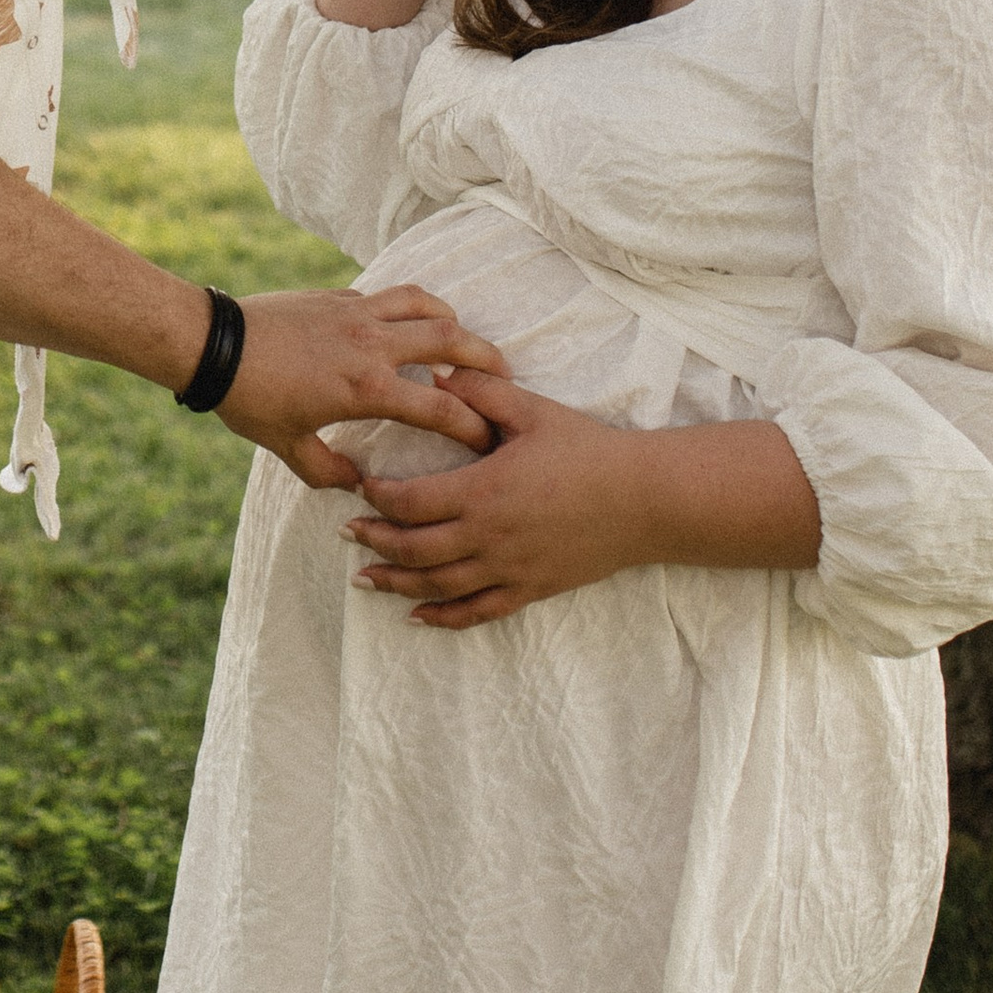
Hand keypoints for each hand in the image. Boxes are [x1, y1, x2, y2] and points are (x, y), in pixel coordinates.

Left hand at [219, 286, 506, 491]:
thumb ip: (328, 470)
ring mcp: (357, 313)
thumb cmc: (248, 399)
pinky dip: (413, 307)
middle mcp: (371, 345)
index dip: (474, 425)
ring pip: (425, 305)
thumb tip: (356, 485)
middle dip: (486, 359)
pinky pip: (389, 295)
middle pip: (450, 342)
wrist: (214, 344)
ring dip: (454, 321)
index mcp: (366, 389)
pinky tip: (414, 322)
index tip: (491, 439)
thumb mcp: (288, 447)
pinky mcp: (340, 296)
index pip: (441, 407)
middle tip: (505, 376)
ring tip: (467, 341)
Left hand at [344, 370, 658, 623]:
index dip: (378, 498)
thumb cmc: (587, 450)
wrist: (644, 499)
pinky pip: (477, 612)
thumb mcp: (531, 412)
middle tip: (347, 532)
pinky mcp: (530, 589)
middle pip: (413, 548)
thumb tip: (437, 374)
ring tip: (364, 577)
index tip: (361, 486)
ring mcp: (508, 569)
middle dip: (374, 541)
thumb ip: (479, 393)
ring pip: (437, 587)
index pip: (410, 502)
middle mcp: (488, 537)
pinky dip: (442, 618)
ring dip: (396, 583)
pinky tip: (417, 616)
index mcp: (483, 490)